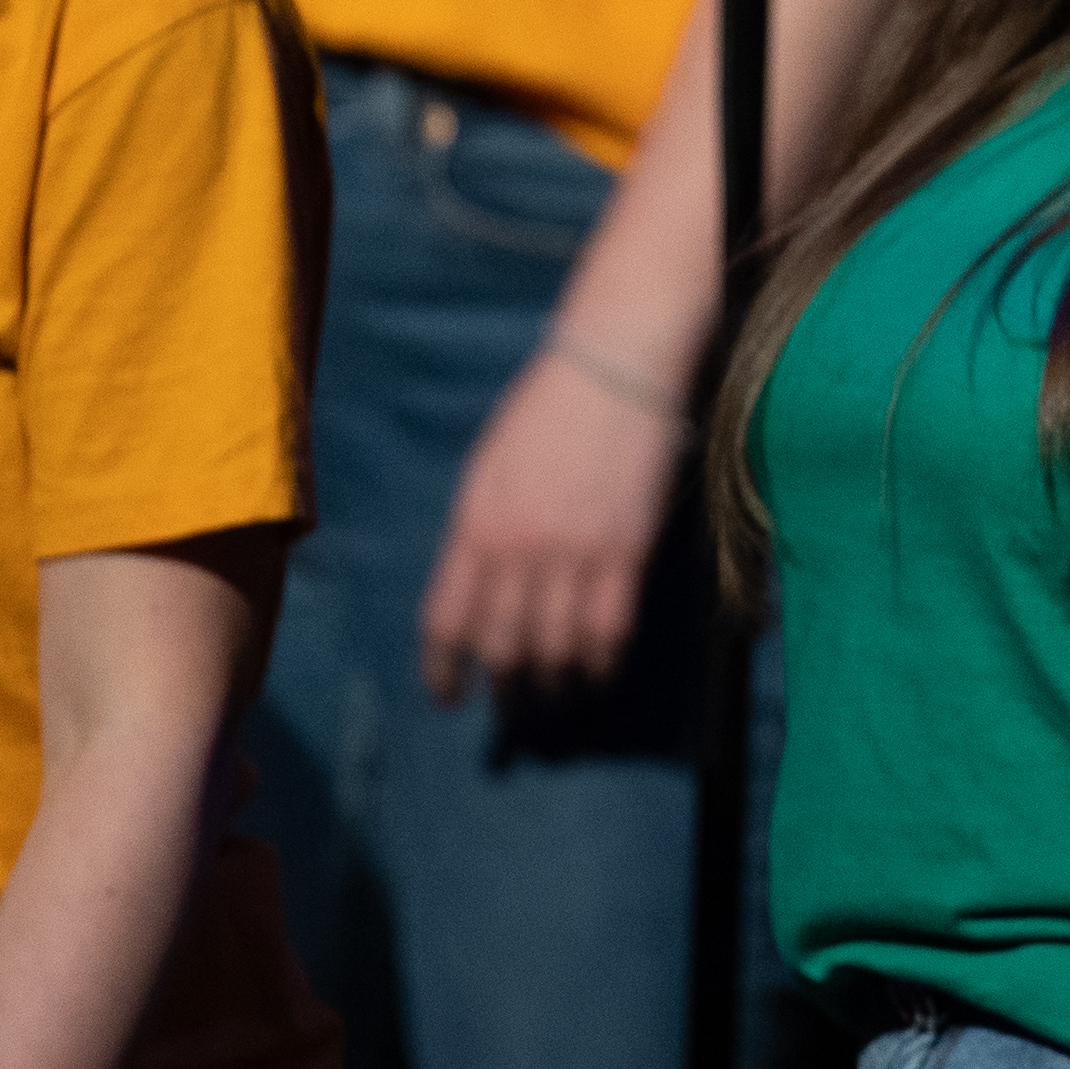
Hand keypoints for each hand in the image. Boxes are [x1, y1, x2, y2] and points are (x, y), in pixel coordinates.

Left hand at [414, 341, 681, 703]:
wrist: (615, 367)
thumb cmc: (545, 410)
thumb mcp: (487, 470)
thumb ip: (477, 534)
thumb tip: (479, 595)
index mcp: (474, 525)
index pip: (446, 621)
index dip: (444, 671)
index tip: (451, 695)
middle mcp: (517, 548)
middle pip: (502, 647)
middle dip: (504, 687)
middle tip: (513, 702)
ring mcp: (573, 552)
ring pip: (555, 649)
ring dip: (554, 683)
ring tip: (558, 693)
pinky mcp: (625, 551)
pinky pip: (608, 630)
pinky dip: (601, 662)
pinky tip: (600, 670)